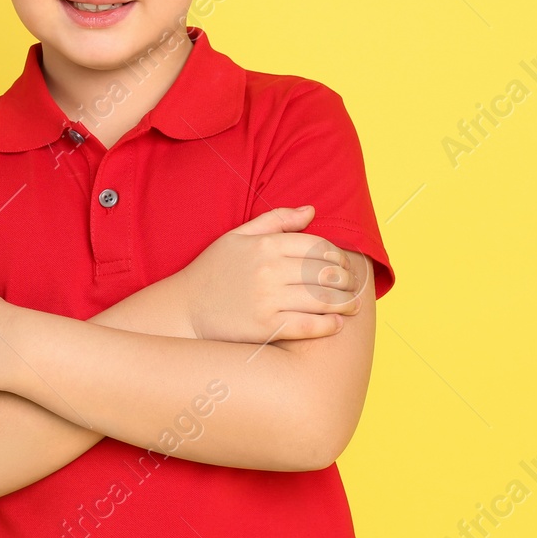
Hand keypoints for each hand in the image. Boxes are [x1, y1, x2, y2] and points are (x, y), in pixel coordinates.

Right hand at [181, 204, 365, 343]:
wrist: (184, 309)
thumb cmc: (213, 271)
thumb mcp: (238, 236)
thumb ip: (276, 220)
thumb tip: (311, 210)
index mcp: (265, 245)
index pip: (317, 246)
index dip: (337, 256)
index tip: (342, 266)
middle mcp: (268, 270)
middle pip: (324, 272)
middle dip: (345, 281)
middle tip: (352, 287)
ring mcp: (267, 300)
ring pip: (321, 299)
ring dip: (345, 303)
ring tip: (353, 306)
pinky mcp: (265, 327)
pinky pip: (307, 326)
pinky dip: (328, 325)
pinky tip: (337, 324)